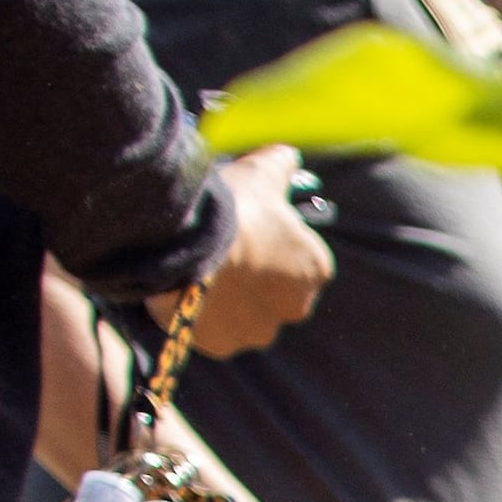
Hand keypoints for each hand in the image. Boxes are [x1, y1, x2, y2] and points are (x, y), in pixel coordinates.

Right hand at [191, 147, 333, 359]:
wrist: (188, 241)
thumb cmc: (233, 206)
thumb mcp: (262, 172)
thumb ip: (281, 164)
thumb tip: (288, 156)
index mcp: (315, 269)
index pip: (299, 260)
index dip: (271, 245)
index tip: (247, 232)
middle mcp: (296, 307)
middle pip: (273, 293)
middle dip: (251, 277)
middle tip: (222, 253)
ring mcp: (259, 330)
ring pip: (244, 316)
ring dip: (227, 299)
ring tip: (199, 272)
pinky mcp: (224, 344)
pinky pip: (213, 332)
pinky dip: (200, 316)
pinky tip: (185, 292)